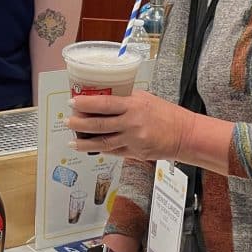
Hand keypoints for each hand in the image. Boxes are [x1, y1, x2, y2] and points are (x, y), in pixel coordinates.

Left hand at [67, 89, 191, 161]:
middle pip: (99, 125)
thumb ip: (125, 99)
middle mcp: (131, 123)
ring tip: (72, 141)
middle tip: (67, 121)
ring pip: (103, 143)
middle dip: (79, 124)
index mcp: (133, 106)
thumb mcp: (145, 99)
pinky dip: (100, 150)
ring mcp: (133, 140)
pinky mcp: (135, 153)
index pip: (104, 104)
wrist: (184, 134)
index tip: (72, 103)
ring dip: (84, 142)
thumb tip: (102, 98)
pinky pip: (113, 152)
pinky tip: (89, 148)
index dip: (86, 104)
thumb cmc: (166, 113)